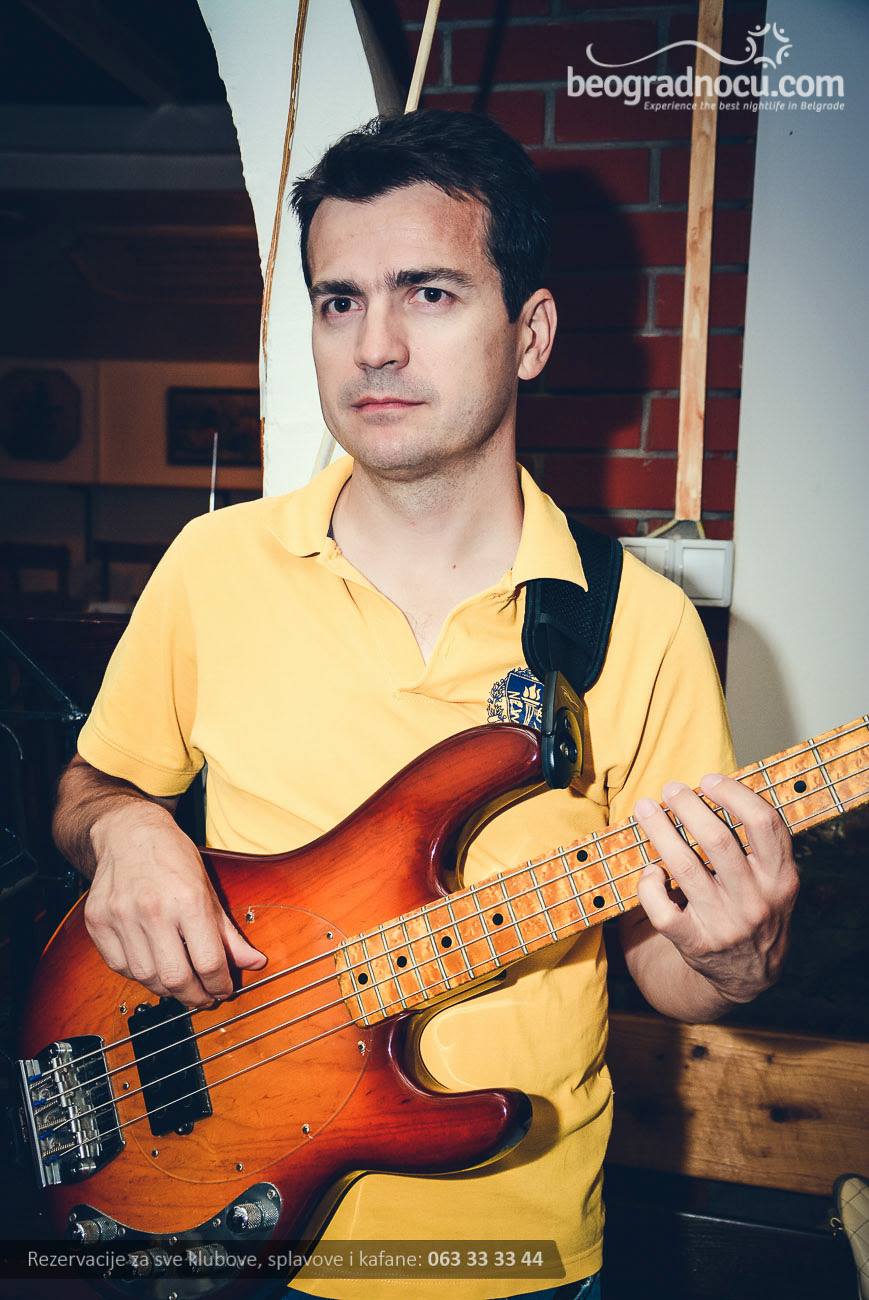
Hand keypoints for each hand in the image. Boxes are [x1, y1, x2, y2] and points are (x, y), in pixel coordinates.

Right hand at [84, 802, 266, 1008]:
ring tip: (181, 984)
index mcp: (187, 899)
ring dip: (167, 989)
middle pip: (176, 978)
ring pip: (147, 978)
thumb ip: (229, 932)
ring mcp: (121, 917)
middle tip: (204, 998)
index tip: (224, 990)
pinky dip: (139, 975)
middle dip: (195, 997)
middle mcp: (152, 910)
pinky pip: (120, 967)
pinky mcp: (98, 922)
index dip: (220, 985)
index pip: (208, 961)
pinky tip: (153, 967)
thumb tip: (253, 963)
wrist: (129, 833)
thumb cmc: (172, 857)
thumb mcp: (208, 888)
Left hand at [633, 773, 799, 1004]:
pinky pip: (662, 909)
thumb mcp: (774, 882)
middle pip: (718, 840)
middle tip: (670, 789)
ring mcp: (725, 924)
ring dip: (659, 831)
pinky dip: (649, 884)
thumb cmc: (755, 910)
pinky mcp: (695, 943)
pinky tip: (649, 870)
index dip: (734, 794)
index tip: (709, 779)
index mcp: (780, 879)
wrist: (749, 976)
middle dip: (688, 806)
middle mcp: (755, 901)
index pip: (764, 824)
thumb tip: (715, 790)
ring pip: (684, 866)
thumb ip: (757, 846)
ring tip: (646, 809)